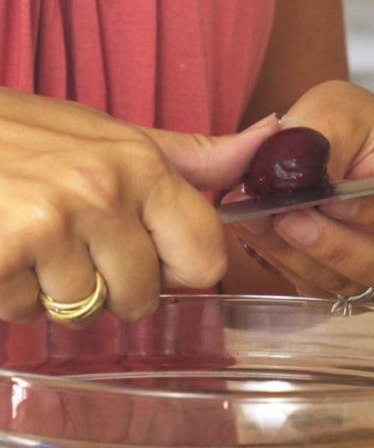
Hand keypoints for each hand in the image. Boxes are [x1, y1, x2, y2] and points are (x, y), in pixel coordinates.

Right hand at [0, 87, 278, 322]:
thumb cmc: (15, 138)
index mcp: (143, 163)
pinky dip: (6, 295)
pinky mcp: (9, 246)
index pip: (207, 260)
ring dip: (50, 292)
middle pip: (145, 297)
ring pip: (84, 310)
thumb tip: (273, 137)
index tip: (142, 249)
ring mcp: (56, 218)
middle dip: (107, 288)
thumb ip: (190, 157)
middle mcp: (107, 188)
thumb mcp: (107, 137)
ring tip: (21, 242)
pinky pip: (28, 310)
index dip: (174, 268)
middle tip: (64, 243)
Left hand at [228, 81, 373, 299]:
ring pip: (351, 284)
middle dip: (332, 245)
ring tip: (254, 217)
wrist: (328, 151)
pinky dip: (284, 262)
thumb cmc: (349, 125)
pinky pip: (321, 291)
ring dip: (297, 255)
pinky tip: (256, 230)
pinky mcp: (354, 291)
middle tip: (284, 216)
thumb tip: (298, 169)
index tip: (333, 200)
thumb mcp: (337, 109)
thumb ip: (321, 137)